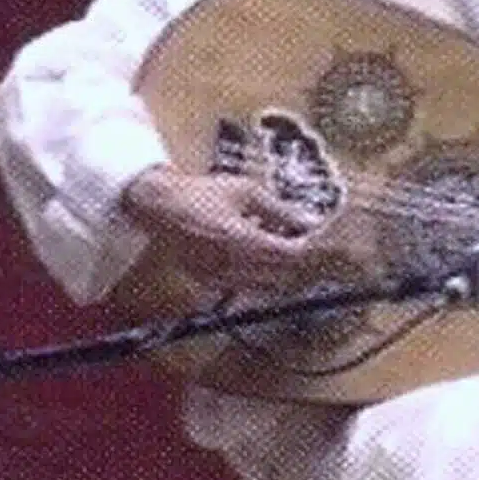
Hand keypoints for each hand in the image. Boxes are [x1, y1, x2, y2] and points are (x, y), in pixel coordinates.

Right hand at [121, 164, 325, 289]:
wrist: (162, 206)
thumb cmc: (203, 193)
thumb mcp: (247, 192)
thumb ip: (280, 210)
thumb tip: (310, 220)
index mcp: (242, 240)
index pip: (289, 255)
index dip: (308, 247)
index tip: (317, 236)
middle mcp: (231, 265)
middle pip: (281, 275)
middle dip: (299, 261)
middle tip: (305, 241)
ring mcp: (219, 278)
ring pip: (266, 286)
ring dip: (281, 271)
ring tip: (282, 245)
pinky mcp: (210, 283)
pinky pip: (246, 287)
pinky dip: (260, 276)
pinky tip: (259, 255)